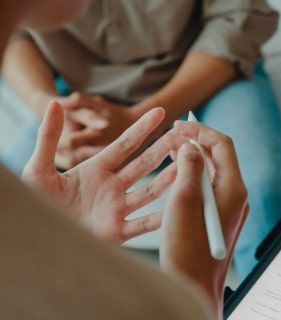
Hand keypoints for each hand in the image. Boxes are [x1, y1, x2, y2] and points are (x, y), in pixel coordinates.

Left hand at [21, 101, 186, 242]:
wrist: (33, 237)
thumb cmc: (33, 203)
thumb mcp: (38, 168)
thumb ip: (48, 137)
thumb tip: (54, 104)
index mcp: (96, 169)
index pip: (125, 144)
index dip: (142, 128)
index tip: (159, 112)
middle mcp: (111, 187)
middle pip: (143, 165)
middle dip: (163, 150)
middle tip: (184, 135)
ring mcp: (116, 209)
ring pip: (149, 192)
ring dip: (167, 180)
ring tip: (187, 166)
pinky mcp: (116, 232)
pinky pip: (143, 224)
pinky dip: (160, 218)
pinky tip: (176, 208)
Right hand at [161, 121, 248, 312]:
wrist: (193, 288)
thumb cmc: (187, 251)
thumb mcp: (183, 202)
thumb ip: (189, 168)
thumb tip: (191, 146)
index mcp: (233, 189)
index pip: (223, 146)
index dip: (201, 131)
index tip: (179, 126)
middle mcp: (236, 197)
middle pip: (221, 157)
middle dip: (197, 141)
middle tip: (173, 134)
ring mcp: (230, 208)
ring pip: (214, 172)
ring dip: (194, 158)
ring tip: (171, 148)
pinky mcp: (220, 218)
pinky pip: (210, 188)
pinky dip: (194, 176)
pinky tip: (177, 175)